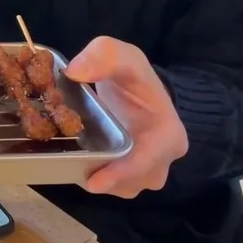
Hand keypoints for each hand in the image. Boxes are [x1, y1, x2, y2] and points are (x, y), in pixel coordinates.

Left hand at [64, 37, 188, 198]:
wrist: (138, 88)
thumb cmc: (134, 76)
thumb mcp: (121, 55)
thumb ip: (102, 55)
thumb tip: (75, 72)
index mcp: (169, 136)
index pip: (148, 162)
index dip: (120, 174)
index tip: (93, 182)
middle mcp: (163, 161)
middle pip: (133, 181)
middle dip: (106, 178)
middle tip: (74, 165)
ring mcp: (147, 171)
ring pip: (122, 187)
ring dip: (99, 179)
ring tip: (73, 160)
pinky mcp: (131, 175)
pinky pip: (114, 184)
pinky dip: (95, 176)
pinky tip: (78, 160)